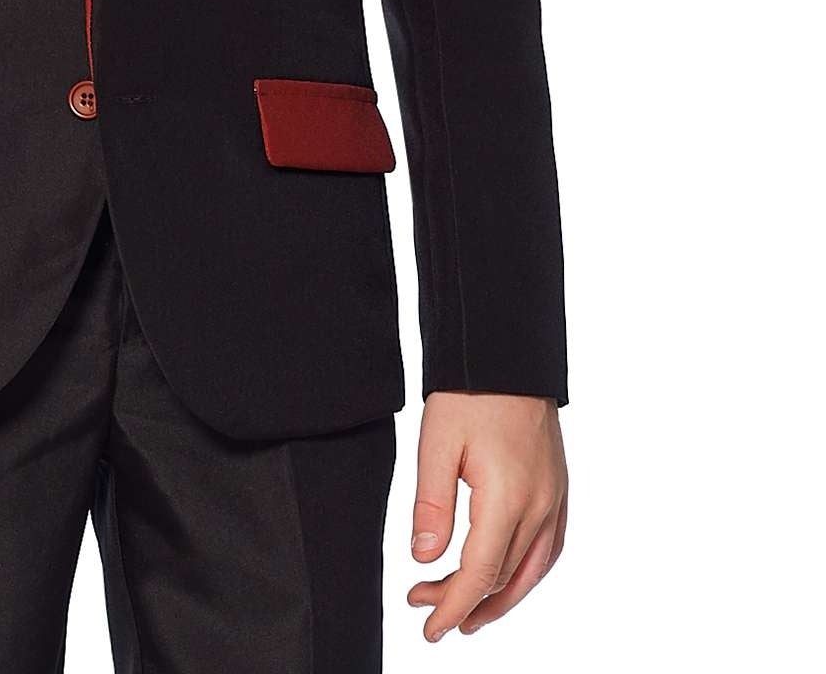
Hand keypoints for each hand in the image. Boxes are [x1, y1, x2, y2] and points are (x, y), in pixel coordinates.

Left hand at [406, 391, 566, 641]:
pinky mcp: (559, 488)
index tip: (428, 628)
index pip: (478, 574)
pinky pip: (549, 549)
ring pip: (531, 571)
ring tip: (466, 614)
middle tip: (423, 604)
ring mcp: (556, 498)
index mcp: (508, 498)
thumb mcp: (436, 443)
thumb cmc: (469, 393)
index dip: (451, 606)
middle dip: (463, 600)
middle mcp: (540, 506)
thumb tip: (424, 559)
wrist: (507, 353)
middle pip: (502, 578)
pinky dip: (525, 574)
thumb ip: (431, 504)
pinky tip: (506, 580)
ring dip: (499, 598)